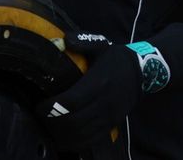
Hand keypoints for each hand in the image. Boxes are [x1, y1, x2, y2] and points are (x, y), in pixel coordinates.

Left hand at [37, 32, 139, 151]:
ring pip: (82, 134)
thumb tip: (63, 40)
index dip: (52, 108)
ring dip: (62, 135)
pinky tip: (64, 137)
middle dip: (53, 123)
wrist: (143, 72)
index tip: (39, 106)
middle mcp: (104, 103)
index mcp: (98, 83)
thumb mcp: (101, 45)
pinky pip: (92, 140)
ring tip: (48, 128)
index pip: (72, 102)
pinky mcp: (112, 125)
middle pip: (74, 122)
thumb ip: (83, 41)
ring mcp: (109, 116)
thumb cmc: (116, 58)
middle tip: (39, 118)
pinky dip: (75, 142)